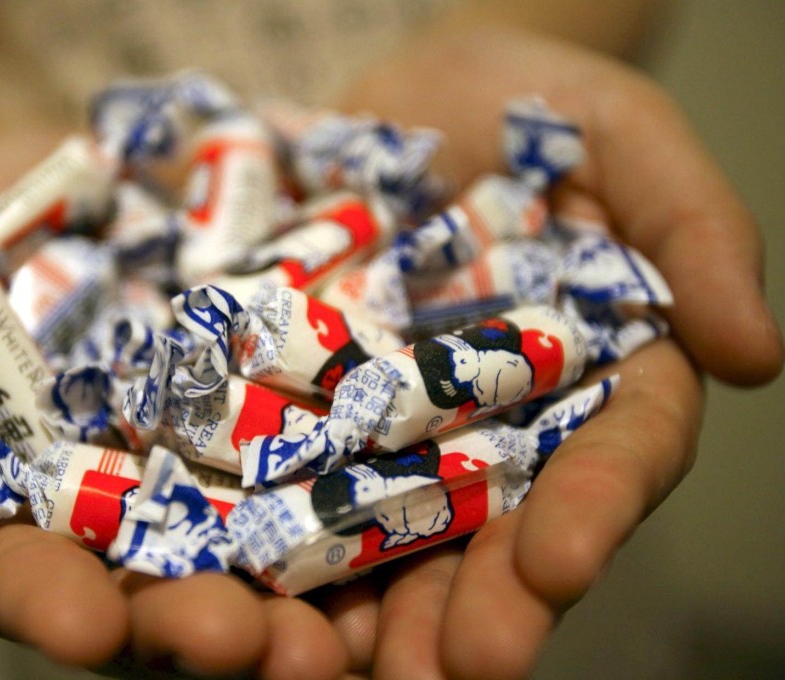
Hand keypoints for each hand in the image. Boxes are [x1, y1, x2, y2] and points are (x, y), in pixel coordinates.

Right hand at [0, 129, 354, 678]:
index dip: (44, 601)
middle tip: (240, 645)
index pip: (19, 569)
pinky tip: (411, 535)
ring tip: (330, 638)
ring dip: (295, 606)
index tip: (81, 623)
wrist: (97, 177)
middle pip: (154, 589)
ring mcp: (222, 465)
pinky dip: (370, 508)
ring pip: (257, 556)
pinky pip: (341, 468)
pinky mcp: (300, 415)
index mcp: (23, 494)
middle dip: (190, 626)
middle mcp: (130, 505)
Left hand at [327, 22, 782, 678]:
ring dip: (366, 605)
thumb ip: (693, 229)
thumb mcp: (624, 135)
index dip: (593, 512)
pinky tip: (239, 581)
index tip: (563, 564)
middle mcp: (495, 424)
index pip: (610, 458)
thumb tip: (757, 351)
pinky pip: (284, 471)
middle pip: (496, 529)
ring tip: (336, 666)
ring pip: (387, 531)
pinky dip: (263, 528)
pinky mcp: (307, 401)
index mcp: (590, 378)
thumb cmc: (532, 104)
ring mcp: (395, 422)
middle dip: (476, 603)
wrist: (408, 91)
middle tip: (453, 671)